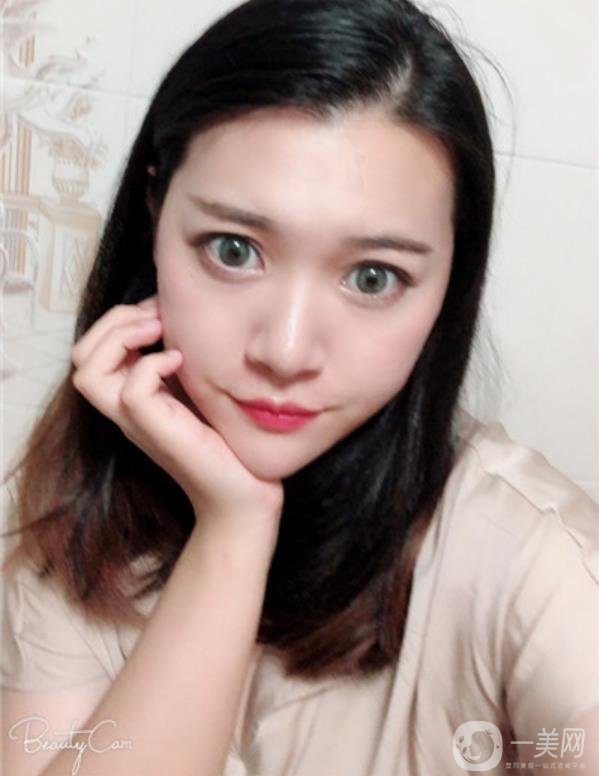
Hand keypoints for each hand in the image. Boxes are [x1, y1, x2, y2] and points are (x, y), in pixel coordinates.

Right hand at [71, 296, 283, 546]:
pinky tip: (181, 360)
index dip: (118, 320)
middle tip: (156, 318)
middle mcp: (125, 408)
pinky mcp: (158, 432)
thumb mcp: (199, 387)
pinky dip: (152, 364)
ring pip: (88, 373)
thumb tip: (181, 316)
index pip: (91, 350)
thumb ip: (182, 358)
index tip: (159, 311)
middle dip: (113, 322)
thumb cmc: (228, 438)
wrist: (245, 491)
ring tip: (159, 331)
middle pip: (81, 357)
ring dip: (121, 338)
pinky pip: (131, 392)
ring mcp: (138, 422)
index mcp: (131, 394)